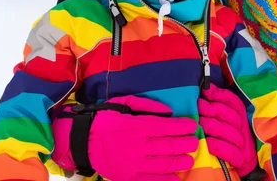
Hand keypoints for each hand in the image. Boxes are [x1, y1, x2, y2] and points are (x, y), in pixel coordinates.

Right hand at [52, 96, 198, 179]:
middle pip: (169, 146)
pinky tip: (176, 178)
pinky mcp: (127, 177)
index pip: (167, 127)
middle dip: (186, 144)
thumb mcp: (124, 103)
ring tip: (189, 160)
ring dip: (180, 162)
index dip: (183, 127)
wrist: (82, 140)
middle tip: (195, 142)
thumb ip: (147, 106)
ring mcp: (133, 164)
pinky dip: (166, 180)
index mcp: (137, 126)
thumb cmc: (104, 119)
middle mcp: (138, 146)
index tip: (193, 126)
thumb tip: (169, 112)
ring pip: (163, 164)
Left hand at [198, 85, 257, 176]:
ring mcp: (241, 142)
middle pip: (227, 114)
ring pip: (225, 130)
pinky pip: (227, 150)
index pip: (232, 101)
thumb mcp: (227, 116)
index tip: (205, 91)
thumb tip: (206, 87)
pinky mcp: (239, 157)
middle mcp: (242, 126)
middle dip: (211, 108)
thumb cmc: (230, 134)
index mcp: (240, 113)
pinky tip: (206, 142)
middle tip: (198, 106)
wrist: (245, 159)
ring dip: (211, 125)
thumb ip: (218, 102)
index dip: (218, 94)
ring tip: (199, 123)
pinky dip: (216, 145)